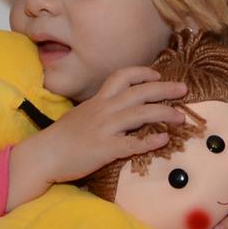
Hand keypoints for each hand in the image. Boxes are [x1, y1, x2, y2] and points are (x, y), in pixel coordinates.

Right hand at [7, 66, 189, 206]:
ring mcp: (105, 129)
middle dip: (164, 89)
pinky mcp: (105, 149)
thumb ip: (98, 111)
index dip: (142, 73)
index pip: (122, 77)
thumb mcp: (80, 116)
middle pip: (139, 92)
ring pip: (140, 114)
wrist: (43, 155)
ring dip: (164, 113)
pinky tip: (164, 140)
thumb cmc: (60, 138)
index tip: (157, 75)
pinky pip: (132, 144)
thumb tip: (114, 111)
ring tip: (181, 117)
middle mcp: (103, 110)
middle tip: (183, 89)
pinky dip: (150, 141)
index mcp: (97, 101)